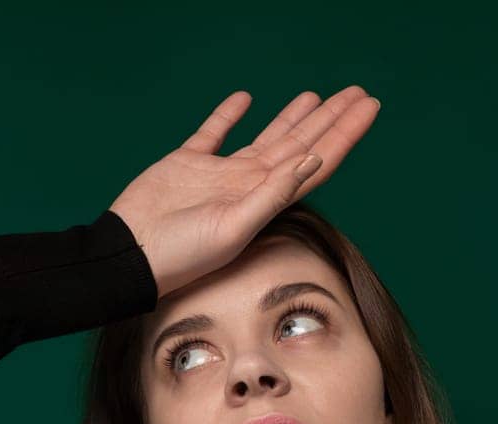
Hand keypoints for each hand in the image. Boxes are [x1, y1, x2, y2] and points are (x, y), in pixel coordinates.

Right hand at [108, 86, 380, 299]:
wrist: (129, 256)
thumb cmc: (181, 255)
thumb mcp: (233, 228)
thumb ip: (272, 194)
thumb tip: (311, 160)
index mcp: (265, 200)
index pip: (316, 161)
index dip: (344, 134)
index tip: (368, 107)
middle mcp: (248, 185)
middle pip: (300, 145)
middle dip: (330, 119)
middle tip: (357, 93)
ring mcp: (218, 174)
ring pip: (265, 137)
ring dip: (292, 117)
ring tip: (316, 96)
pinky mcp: (186, 163)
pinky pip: (213, 134)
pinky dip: (228, 116)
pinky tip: (245, 99)